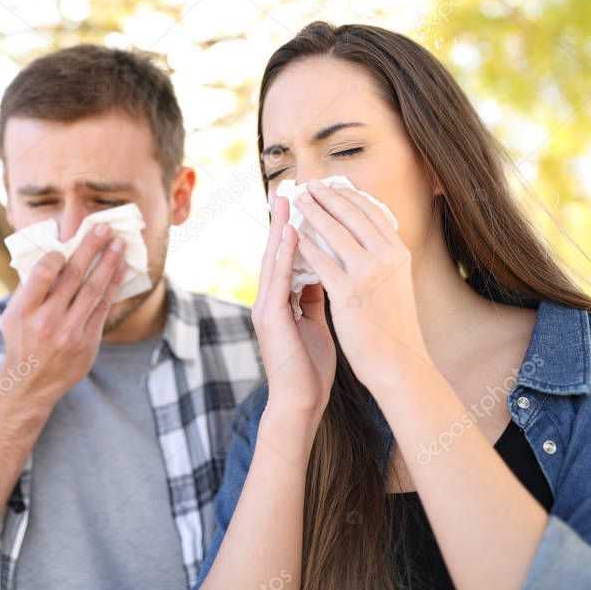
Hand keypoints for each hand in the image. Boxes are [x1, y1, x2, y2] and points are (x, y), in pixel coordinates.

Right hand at [0, 223, 126, 405]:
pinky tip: (120, 269)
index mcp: (24, 310)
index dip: (58, 254)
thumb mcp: (13, 313)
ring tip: (118, 244)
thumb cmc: (21, 340)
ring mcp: (70, 333)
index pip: (43, 273)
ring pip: (94, 290)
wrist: (30, 382)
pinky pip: (104, 307)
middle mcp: (47, 321)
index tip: (68, 242)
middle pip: (75, 276)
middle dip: (92, 248)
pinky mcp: (88, 342)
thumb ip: (31, 286)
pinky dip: (113, 286)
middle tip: (104, 229)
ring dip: (109, 264)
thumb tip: (53, 250)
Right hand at [252, 194, 335, 419]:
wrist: (300, 403)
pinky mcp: (269, 318)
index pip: (286, 258)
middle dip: (281, 220)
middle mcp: (268, 300)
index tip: (301, 203)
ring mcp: (265, 308)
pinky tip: (290, 234)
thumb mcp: (316, 325)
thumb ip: (314, 299)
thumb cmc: (310, 368)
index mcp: (280, 302)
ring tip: (286, 200)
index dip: (292, 230)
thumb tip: (325, 274)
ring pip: (272, 260)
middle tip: (287, 189)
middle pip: (274, 252)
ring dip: (279, 229)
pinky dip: (283, 255)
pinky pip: (277, 280)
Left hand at [294, 179, 432, 393]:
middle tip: (309, 185)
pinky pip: (320, 262)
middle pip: (352, 215)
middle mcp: (387, 258)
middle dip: (328, 196)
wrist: (398, 362)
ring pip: (334, 232)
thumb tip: (367, 238)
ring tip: (298, 202)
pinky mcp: (349, 293)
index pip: (372, 212)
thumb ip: (382, 259)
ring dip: (313, 213)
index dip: (350, 195)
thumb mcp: (395, 283)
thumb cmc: (393, 326)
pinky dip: (305, 246)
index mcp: (399, 253)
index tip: (333, 184)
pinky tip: (292, 238)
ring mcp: (368, 274)